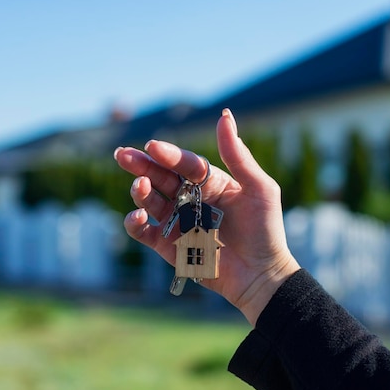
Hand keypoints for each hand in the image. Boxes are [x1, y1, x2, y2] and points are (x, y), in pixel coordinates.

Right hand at [113, 109, 299, 324]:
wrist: (261, 274)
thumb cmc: (266, 230)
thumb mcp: (258, 187)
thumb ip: (238, 155)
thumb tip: (225, 115)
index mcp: (211, 182)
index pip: (186, 164)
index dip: (169, 154)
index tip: (153, 146)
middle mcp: (192, 199)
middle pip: (161, 177)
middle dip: (141, 165)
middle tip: (123, 155)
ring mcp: (179, 222)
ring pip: (150, 201)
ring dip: (140, 192)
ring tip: (140, 186)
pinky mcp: (169, 246)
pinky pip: (145, 232)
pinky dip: (135, 223)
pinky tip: (138, 216)